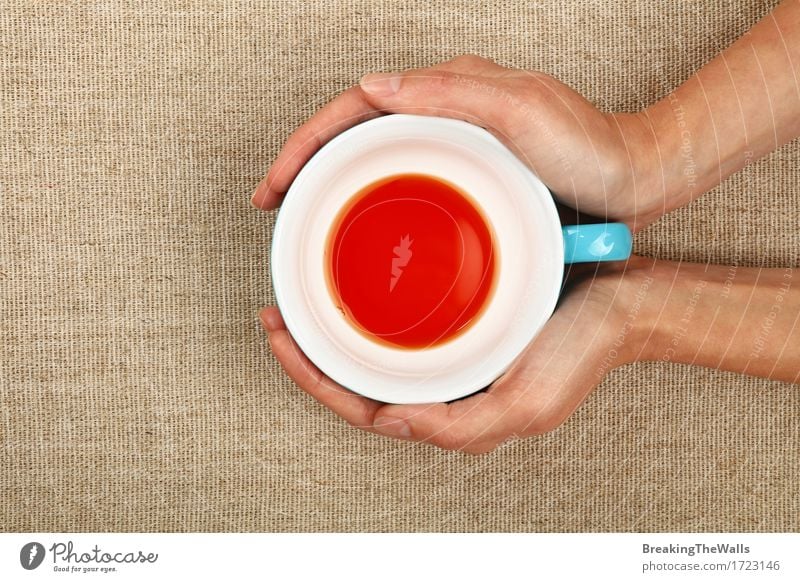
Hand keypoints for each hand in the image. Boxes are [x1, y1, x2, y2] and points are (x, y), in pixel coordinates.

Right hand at [251, 55, 659, 229]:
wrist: (633, 177)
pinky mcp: (468, 168)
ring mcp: (456, 140)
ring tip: (303, 214)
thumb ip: (449, 93)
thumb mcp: (520, 112)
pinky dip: (370, 193)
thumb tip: (374, 85)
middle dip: (306, 161)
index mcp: (450, 90)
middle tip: (275, 201)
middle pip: (356, 128)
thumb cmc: (588, 147)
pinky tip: (361, 219)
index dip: (308, 143)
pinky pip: (403, 174)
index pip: (357, 107)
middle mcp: (446, 109)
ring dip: (332, 177)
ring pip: (375, 153)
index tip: (277, 182)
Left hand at [259, 258, 654, 453]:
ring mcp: (453, 365)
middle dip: (310, 358)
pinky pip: (402, 335)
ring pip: (376, 362)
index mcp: (453, 418)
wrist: (621, 305)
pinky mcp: (464, 334)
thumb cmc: (578, 352)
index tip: (281, 340)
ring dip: (334, 339)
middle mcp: (446, 394)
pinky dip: (369, 321)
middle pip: (358, 387)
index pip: (363, 409)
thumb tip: (393, 423)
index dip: (314, 380)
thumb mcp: (522, 404)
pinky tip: (356, 298)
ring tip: (300, 308)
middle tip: (275, 317)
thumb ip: (458, 427)